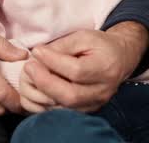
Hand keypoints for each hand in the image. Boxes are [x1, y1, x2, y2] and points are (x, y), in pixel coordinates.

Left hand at [21, 22, 147, 111]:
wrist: (119, 59)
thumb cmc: (100, 45)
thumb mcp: (83, 37)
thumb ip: (62, 46)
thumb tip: (38, 55)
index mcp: (105, 68)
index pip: (76, 71)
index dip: (53, 62)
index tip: (37, 51)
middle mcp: (102, 90)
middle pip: (70, 95)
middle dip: (45, 82)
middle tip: (29, 67)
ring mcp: (95, 103)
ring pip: (64, 107)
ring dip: (41, 93)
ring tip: (30, 77)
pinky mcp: (86, 110)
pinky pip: (62, 112)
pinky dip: (45, 102)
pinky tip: (37, 88)